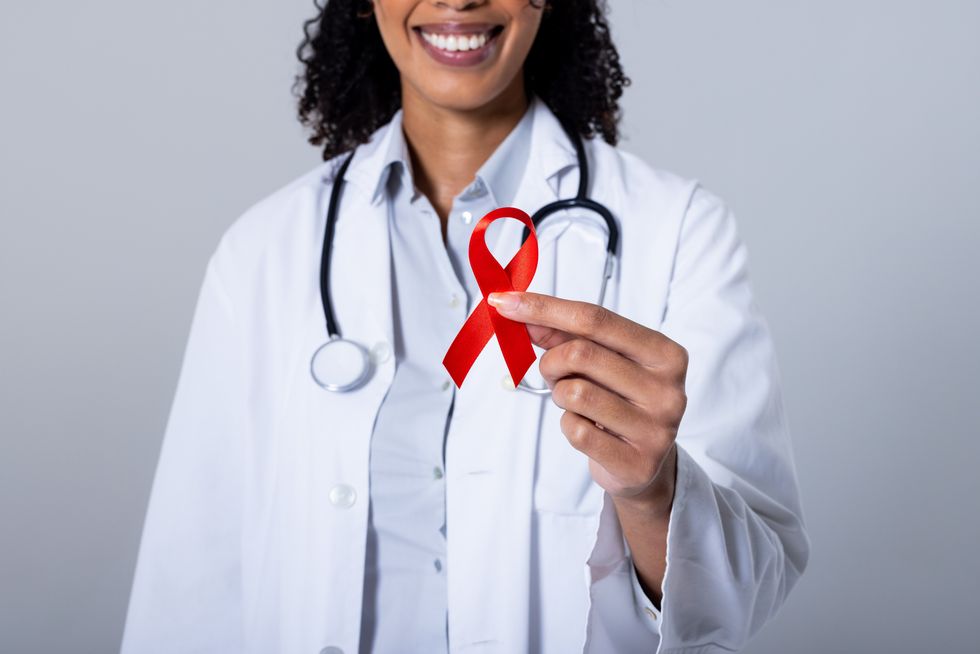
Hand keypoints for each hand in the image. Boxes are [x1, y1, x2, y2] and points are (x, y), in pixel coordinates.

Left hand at [488, 291, 686, 511]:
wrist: (643, 464)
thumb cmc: (619, 400)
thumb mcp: (599, 361)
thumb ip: (563, 335)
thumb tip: (521, 313)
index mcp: (665, 353)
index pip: (596, 318)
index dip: (544, 308)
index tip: (504, 301)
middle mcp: (668, 388)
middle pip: (582, 353)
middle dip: (551, 361)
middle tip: (552, 371)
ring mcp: (656, 428)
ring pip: (575, 393)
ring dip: (560, 395)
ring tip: (575, 402)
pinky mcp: (637, 463)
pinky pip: (576, 431)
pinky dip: (568, 425)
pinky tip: (586, 427)